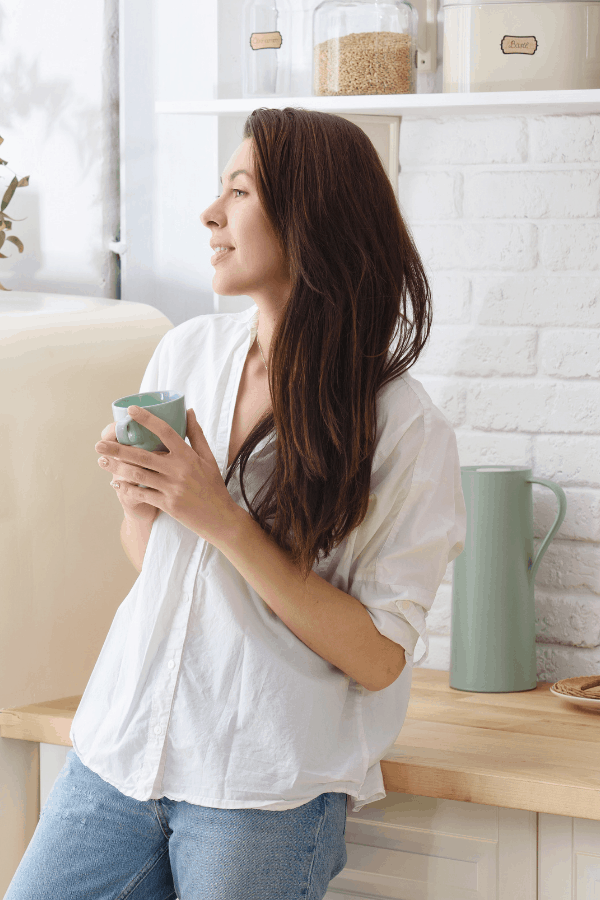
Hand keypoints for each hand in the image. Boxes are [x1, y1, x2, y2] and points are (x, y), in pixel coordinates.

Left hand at [95, 406, 238, 543]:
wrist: (219, 517)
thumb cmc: (213, 485)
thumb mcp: (209, 457)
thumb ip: (197, 434)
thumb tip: (188, 410)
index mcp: (188, 456)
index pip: (165, 431)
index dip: (147, 419)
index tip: (131, 410)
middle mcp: (179, 470)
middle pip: (142, 455)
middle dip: (118, 449)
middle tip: (99, 444)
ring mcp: (172, 488)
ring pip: (138, 475)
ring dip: (117, 468)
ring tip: (102, 462)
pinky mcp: (168, 504)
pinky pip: (142, 494)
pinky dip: (127, 488)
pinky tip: (116, 483)